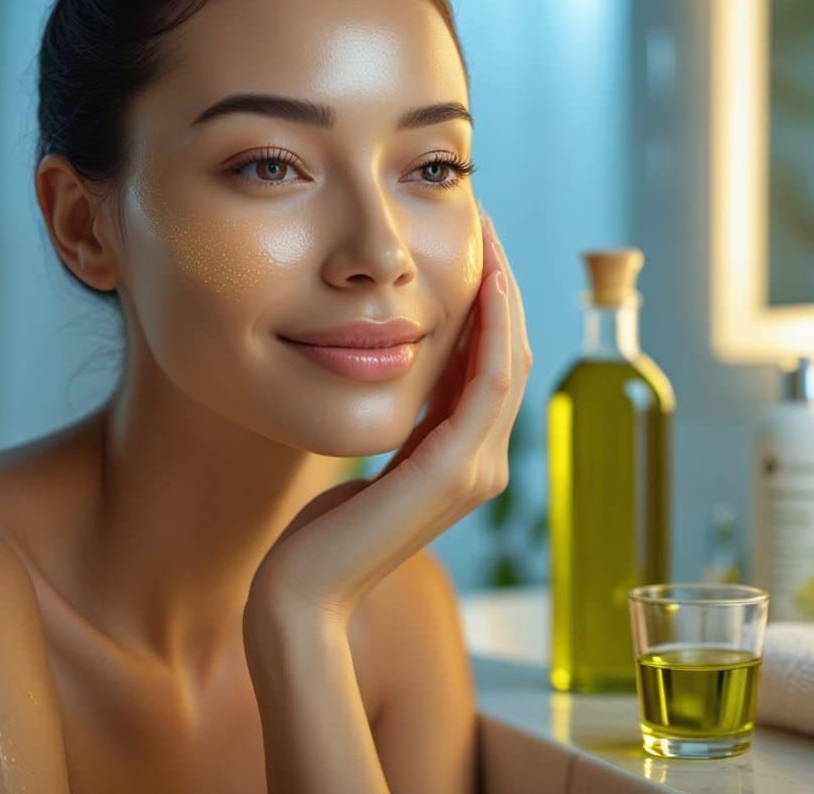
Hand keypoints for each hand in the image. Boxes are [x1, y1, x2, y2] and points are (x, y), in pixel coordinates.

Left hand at [247, 203, 531, 621]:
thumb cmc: (322, 530)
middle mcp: (483, 463)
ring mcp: (476, 470)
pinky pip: (489, 384)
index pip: (494, 367)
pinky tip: (483, 284)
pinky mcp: (454, 471)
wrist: (302, 591)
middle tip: (486, 223)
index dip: (493, 304)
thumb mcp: (374, 459)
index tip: (476, 245)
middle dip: (502, 285)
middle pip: (512, 356)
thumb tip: (407, 375)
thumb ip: (406, 426)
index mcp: (465, 458)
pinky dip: (493, 331)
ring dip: (503, 295)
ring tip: (487, 238)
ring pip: (509, 362)